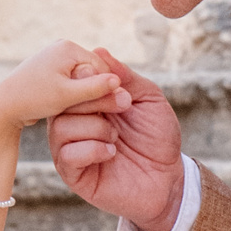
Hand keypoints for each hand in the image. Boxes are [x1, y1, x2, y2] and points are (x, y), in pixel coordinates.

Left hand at [0, 39, 129, 130]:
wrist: (3, 106)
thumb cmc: (33, 99)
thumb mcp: (67, 96)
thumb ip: (95, 89)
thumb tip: (118, 81)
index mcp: (68, 47)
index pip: (101, 67)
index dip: (108, 88)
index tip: (114, 108)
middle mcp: (62, 47)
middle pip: (93, 71)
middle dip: (95, 90)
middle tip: (99, 112)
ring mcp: (55, 58)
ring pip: (83, 78)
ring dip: (85, 94)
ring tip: (82, 111)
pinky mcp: (50, 70)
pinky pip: (71, 81)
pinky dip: (73, 94)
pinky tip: (70, 108)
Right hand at [48, 47, 185, 230]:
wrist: (168, 180)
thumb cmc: (157, 138)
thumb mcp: (148, 98)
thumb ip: (125, 75)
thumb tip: (99, 50)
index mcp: (88, 103)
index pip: (72, 81)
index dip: (90, 77)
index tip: (117, 84)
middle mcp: (74, 123)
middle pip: (63, 101)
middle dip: (95, 99)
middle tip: (124, 105)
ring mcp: (70, 148)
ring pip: (62, 127)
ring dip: (95, 127)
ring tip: (117, 137)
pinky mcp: (73, 174)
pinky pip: (67, 155)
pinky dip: (92, 149)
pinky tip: (112, 153)